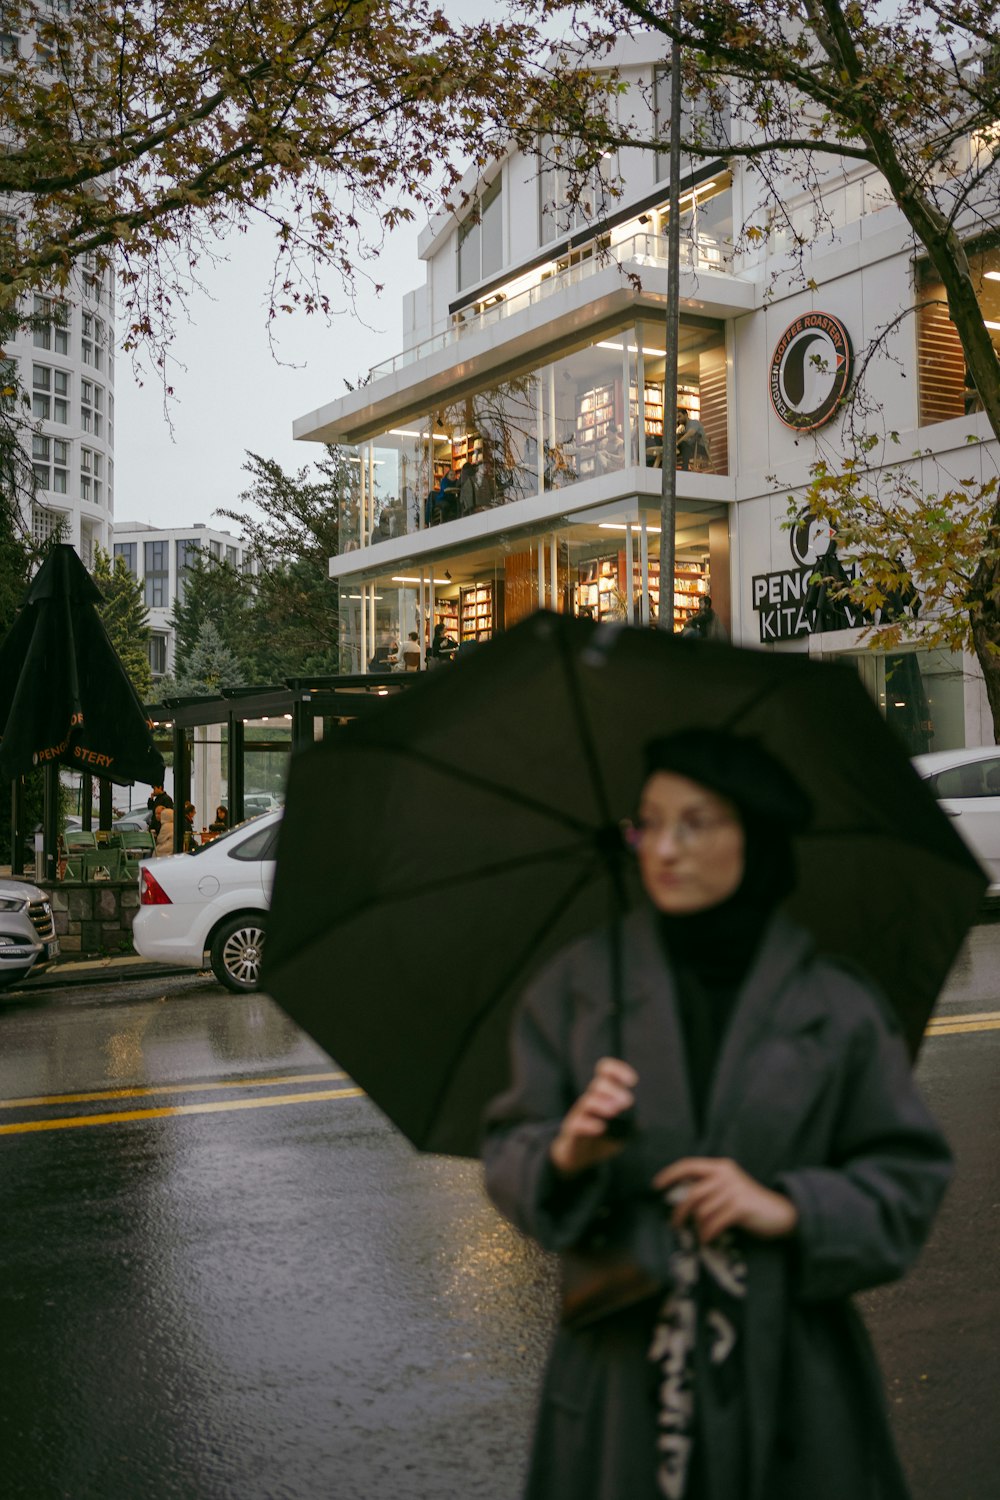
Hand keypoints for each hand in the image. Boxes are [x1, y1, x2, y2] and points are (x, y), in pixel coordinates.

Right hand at [549, 1058, 637, 1176]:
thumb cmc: (601, 1138)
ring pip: (588, 1101)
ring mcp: (579, 1115)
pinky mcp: (573, 1132)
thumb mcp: (621, 1131)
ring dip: (602, 1104)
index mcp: (602, 1095)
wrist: (578, 1156)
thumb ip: (632, 1124)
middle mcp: (589, 1100)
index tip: (632, 1081)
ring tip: (614, 1112)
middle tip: (627, 1102)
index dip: (618, 1070)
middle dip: (614, 1090)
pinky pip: (577, 1124)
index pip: (605, 1071)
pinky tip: (601, 1128)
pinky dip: (589, 1124)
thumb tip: (643, 1122)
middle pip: (598, 1084)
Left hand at [652, 1157, 797, 1243]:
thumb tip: (681, 1201)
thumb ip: (709, 1188)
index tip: (656, 1186)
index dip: (670, 1174)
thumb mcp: (729, 1188)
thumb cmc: (750, 1203)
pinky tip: (709, 1239)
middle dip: (679, 1212)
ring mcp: (733, 1190)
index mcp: (721, 1167)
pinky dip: (707, 1234)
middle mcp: (726, 1175)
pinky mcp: (740, 1207)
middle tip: (674, 1224)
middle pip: (692, 1194)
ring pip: (702, 1212)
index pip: (689, 1165)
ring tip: (701, 1235)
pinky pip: (713, 1224)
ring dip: (698, 1228)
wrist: (780, 1213)